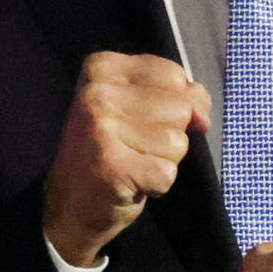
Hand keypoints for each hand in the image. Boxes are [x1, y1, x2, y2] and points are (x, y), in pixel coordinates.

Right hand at [43, 54, 210, 267]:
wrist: (70, 204)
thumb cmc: (111, 149)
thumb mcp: (135, 106)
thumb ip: (175, 94)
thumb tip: (202, 118)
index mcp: (102, 68)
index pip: (173, 74)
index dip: (174, 102)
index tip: (142, 121)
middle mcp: (98, 92)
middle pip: (180, 107)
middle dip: (168, 133)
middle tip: (134, 147)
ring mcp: (102, 128)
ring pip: (177, 142)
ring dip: (163, 161)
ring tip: (132, 164)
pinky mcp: (112, 166)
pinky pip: (167, 172)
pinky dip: (158, 185)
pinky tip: (132, 183)